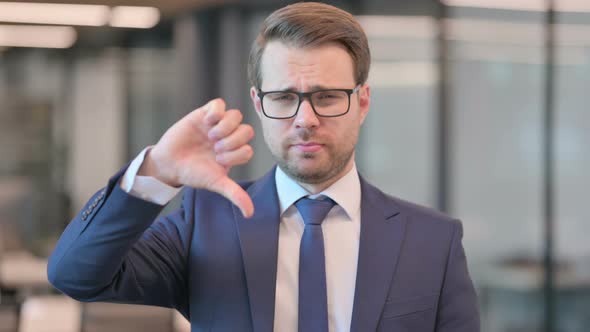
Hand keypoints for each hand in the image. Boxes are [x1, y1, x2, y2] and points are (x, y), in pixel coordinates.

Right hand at [139, 98, 254, 217]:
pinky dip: (216, 112)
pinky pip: (219, 104)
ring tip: (211, 136)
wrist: (168, 164)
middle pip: (248, 130)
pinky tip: (207, 122)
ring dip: (226, 127)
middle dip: (233, 141)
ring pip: (236, 115)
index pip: (249, 149)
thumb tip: (249, 214)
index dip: (237, 155)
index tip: (219, 160)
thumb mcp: (215, 183)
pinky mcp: (205, 114)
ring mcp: (218, 125)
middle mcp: (229, 138)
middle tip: (216, 148)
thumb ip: (234, 194)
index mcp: (234, 153)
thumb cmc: (193, 173)